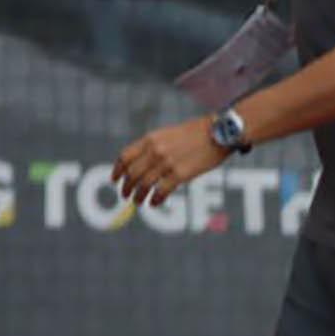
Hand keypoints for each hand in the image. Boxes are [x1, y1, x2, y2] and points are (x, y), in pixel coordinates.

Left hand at [111, 117, 229, 206]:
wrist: (219, 132)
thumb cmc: (195, 133)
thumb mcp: (168, 133)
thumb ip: (153, 147)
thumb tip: (140, 164)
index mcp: (150, 138)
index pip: (125, 157)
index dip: (117, 170)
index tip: (115, 179)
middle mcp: (155, 151)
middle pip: (132, 173)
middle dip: (126, 187)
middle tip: (125, 195)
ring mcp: (167, 163)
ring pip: (144, 185)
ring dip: (138, 196)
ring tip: (138, 202)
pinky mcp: (180, 174)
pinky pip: (161, 192)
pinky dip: (155, 199)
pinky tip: (154, 203)